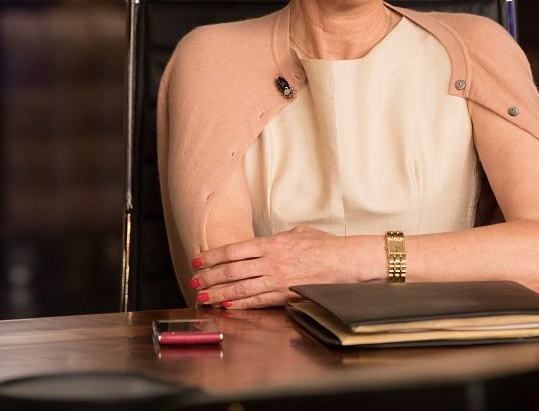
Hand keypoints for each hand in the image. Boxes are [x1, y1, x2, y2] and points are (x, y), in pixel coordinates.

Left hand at [190, 225, 366, 308]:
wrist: (345, 261)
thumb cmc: (324, 245)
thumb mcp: (298, 232)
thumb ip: (278, 237)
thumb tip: (267, 241)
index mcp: (272, 243)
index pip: (234, 249)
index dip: (213, 256)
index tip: (198, 260)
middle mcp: (270, 262)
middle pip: (232, 270)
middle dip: (209, 276)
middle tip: (193, 280)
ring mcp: (277, 280)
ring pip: (240, 288)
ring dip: (219, 293)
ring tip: (203, 296)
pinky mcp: (285, 295)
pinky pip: (257, 301)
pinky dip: (240, 304)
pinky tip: (227, 306)